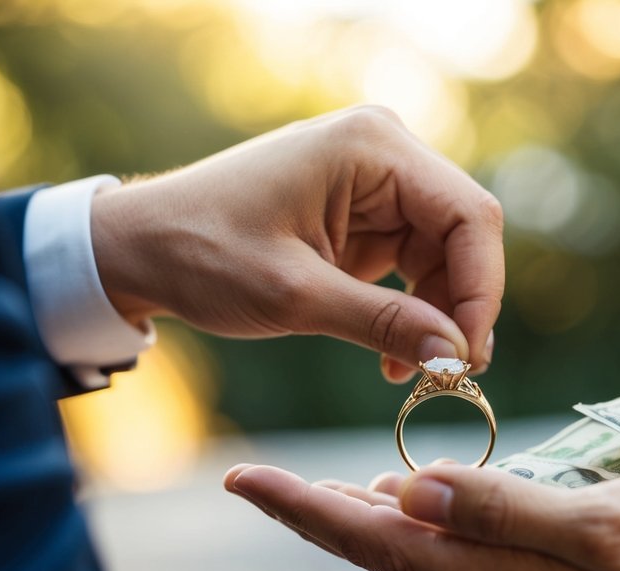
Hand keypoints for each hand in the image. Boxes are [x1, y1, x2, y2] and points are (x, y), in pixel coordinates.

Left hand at [91, 106, 502, 380]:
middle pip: (463, 234)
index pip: (468, 215)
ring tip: (412, 372)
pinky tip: (395, 354)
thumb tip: (457, 357)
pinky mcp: (366, 214)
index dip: (481, 288)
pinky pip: (416, 263)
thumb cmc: (201, 253)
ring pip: (445, 255)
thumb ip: (384, 323)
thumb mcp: (295, 296)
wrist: (139, 248)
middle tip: (448, 374)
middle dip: (460, 307)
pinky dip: (414, 311)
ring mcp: (376, 182)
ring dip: (437, 317)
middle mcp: (384, 152)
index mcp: (372, 147)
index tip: (468, 355)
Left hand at [228, 465, 602, 570]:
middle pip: (380, 548)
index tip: (241, 479)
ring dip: (358, 519)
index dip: (304, 508)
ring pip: (416, 550)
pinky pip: (459, 549)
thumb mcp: (605, 528)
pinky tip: (414, 502)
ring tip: (312, 488)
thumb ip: (506, 512)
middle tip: (254, 481)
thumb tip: (409, 492)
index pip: (376, 538)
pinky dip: (419, 522)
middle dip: (313, 514)